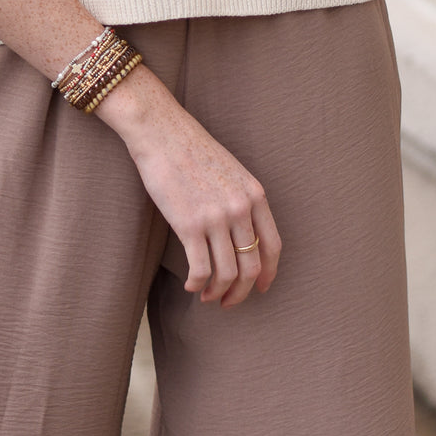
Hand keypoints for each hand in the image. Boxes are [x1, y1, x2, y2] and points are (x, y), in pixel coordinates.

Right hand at [97, 65, 280, 306]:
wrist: (162, 133)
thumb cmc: (192, 150)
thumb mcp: (231, 172)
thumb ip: (242, 201)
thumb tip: (242, 238)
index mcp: (255, 194)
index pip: (273, 246)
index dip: (268, 273)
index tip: (259, 288)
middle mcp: (241, 209)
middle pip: (251, 267)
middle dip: (241, 292)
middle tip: (227, 302)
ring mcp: (216, 218)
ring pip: (227, 274)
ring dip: (218, 293)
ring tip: (207, 296)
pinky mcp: (190, 225)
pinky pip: (201, 270)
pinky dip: (197, 285)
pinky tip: (190, 285)